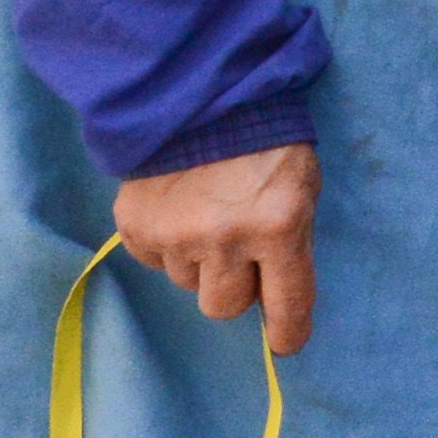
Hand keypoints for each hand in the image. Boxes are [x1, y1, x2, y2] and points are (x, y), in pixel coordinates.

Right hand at [116, 143, 318, 355]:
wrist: (203, 93)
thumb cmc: (267, 141)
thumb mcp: (300, 187)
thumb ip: (289, 240)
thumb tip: (271, 295)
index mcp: (279, 227)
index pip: (287, 302)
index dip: (287, 331)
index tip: (284, 344)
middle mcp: (227, 238)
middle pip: (225, 306)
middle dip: (235, 287)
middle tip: (239, 252)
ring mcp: (177, 235)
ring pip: (188, 283)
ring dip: (200, 260)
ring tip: (207, 212)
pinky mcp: (136, 226)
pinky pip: (155, 260)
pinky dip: (167, 243)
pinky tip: (178, 206)